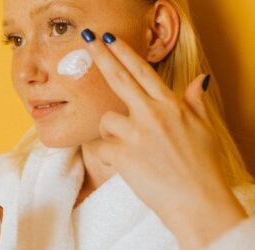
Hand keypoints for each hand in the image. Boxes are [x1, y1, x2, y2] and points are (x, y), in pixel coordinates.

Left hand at [81, 30, 247, 248]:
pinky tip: (125, 164)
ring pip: (107, 119)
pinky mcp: (122, 154)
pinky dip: (109, 154)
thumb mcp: (205, 130)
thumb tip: (200, 79)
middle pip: (119, 79)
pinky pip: (103, 147)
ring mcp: (136, 133)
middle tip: (88, 40)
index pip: (143, 71)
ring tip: (128, 147)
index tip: (111, 39)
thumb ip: (196, 102)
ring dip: (112, 131)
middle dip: (101, 56)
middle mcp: (152, 114)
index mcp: (170, 106)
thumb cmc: (204, 167)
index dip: (125, 53)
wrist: (199, 202)